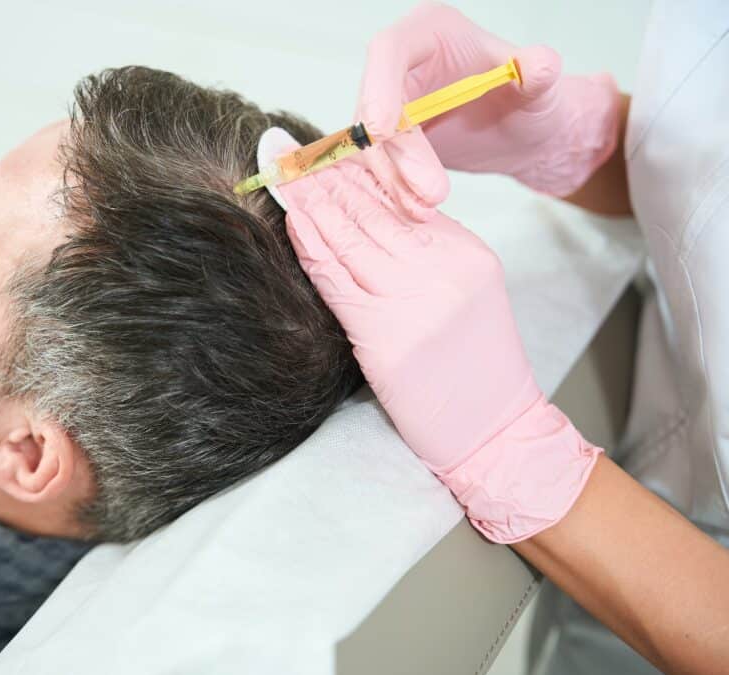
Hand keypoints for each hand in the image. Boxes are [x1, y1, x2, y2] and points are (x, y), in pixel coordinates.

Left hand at [279, 138, 599, 542]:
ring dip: (309, 203)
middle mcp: (441, 268)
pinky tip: (292, 223)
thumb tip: (366, 217)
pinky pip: (339, 281)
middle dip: (323, 174)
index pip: (399, 199)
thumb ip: (425, 253)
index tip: (321, 147)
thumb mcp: (465, 293)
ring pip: (351, 238)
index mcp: (463, 251)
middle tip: (284, 146)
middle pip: (371, 210)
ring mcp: (414, 301)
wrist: (497, 429)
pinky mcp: (386, 336)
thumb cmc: (476, 367)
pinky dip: (312, 249)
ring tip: (278, 172)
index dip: (354, 169)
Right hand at [358, 2, 620, 197]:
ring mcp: (387, 104)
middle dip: (398, 154)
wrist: (519, 132)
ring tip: (427, 209)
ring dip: (394, 180)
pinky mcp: (385, 140)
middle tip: (432, 192)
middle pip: (374, 106)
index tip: (384, 130)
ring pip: (371, 144)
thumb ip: (538, 74)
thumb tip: (542, 63)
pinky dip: (394, 191)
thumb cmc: (528, 99)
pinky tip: (418, 210)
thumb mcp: (540, 87)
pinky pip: (378, 166)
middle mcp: (399, 66)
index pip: (390, 50)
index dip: (380, 88)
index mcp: (428, 34)